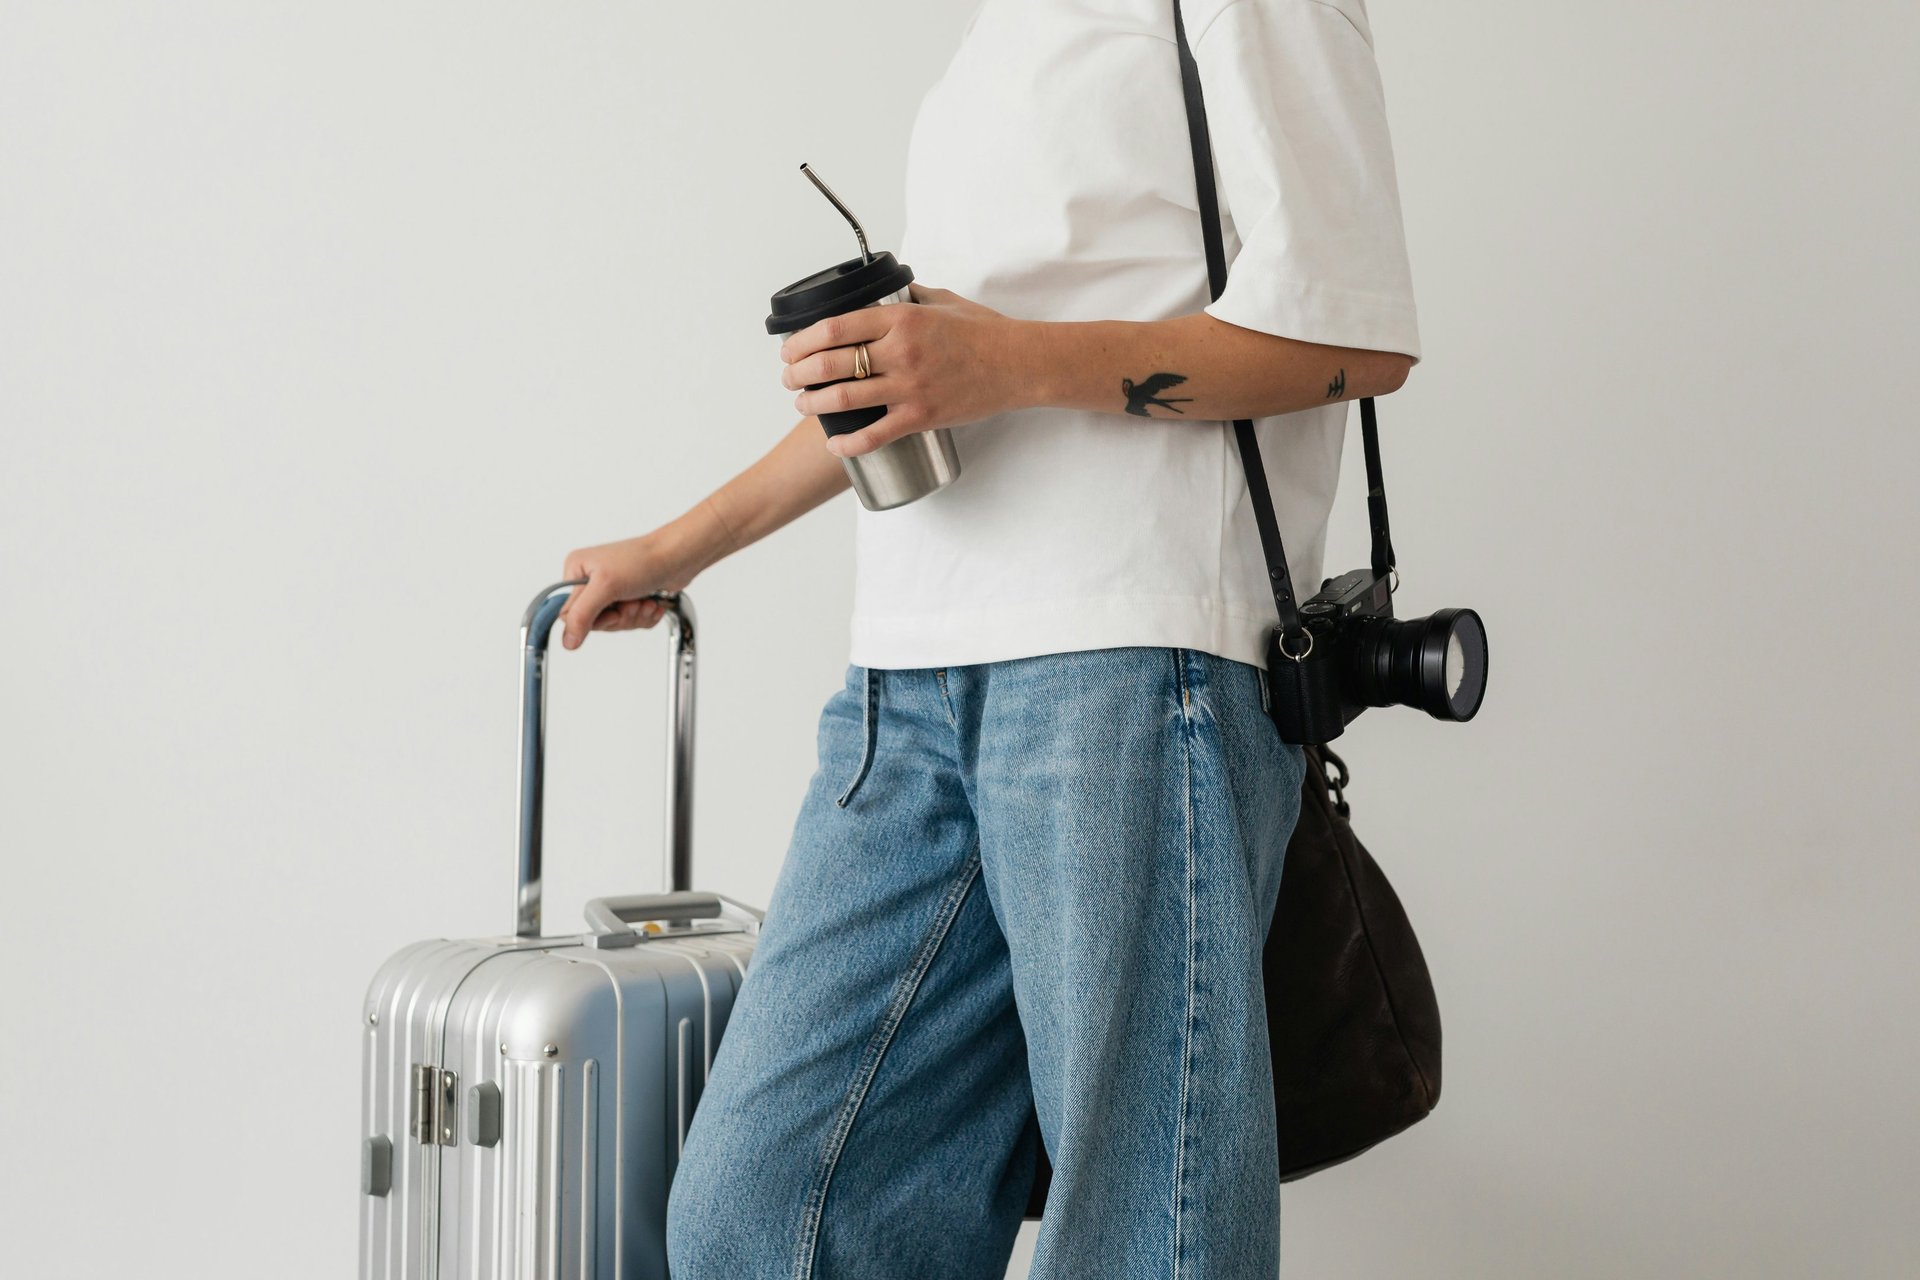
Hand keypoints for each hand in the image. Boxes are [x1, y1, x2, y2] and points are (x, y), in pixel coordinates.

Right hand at [557, 532, 692, 650]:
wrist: (678, 557)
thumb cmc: (643, 561)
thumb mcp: (606, 587)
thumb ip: (582, 615)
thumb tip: (568, 641)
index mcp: (577, 570)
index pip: (570, 613)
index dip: (595, 619)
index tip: (614, 612)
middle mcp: (590, 579)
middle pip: (595, 621)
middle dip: (620, 617)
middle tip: (632, 603)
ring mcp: (610, 589)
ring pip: (614, 623)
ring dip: (634, 617)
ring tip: (644, 601)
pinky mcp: (628, 596)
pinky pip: (630, 621)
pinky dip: (643, 617)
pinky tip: (651, 603)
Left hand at [777, 283, 1034, 457]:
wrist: (1018, 365)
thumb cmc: (984, 331)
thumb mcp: (942, 300)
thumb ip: (908, 296)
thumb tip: (883, 292)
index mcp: (902, 319)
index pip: (834, 328)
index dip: (802, 341)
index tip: (789, 349)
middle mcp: (901, 352)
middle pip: (830, 364)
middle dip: (798, 373)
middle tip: (788, 378)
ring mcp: (910, 387)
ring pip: (844, 400)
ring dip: (813, 404)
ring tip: (802, 404)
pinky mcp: (921, 416)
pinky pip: (874, 435)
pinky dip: (848, 442)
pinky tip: (833, 442)